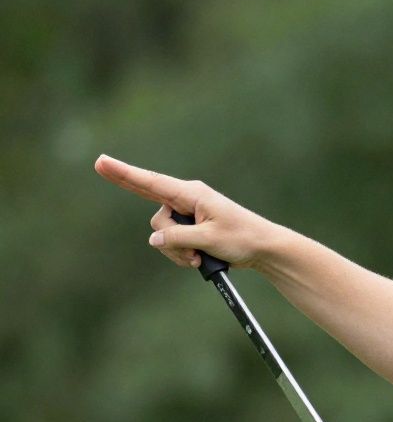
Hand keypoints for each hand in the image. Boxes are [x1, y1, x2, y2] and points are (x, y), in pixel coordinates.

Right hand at [94, 154, 283, 271]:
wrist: (263, 248)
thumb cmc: (242, 237)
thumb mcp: (209, 239)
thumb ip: (178, 238)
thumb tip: (154, 239)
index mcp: (191, 194)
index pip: (150, 182)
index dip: (123, 173)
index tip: (100, 162)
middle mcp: (186, 201)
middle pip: (157, 220)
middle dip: (169, 241)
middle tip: (194, 253)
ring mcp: (188, 216)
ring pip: (163, 236)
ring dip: (178, 252)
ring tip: (202, 257)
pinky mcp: (191, 229)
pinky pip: (173, 243)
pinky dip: (183, 254)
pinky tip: (200, 260)